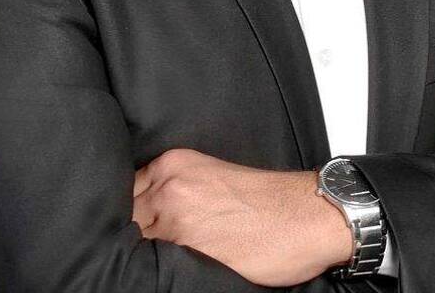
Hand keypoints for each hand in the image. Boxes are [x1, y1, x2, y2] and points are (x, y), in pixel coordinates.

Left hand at [132, 148, 351, 286]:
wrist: (308, 215)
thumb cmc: (272, 202)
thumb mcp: (214, 178)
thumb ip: (177, 190)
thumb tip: (150, 217)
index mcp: (174, 165)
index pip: (127, 190)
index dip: (130, 212)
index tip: (136, 225)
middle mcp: (170, 187)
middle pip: (127, 216)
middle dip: (135, 232)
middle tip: (149, 246)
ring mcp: (175, 218)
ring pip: (137, 242)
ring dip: (145, 252)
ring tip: (163, 260)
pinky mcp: (188, 248)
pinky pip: (157, 263)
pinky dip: (159, 268)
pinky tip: (170, 269)